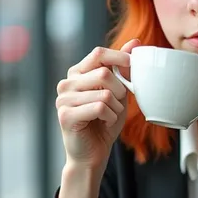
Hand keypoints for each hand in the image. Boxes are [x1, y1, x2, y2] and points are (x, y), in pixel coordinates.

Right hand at [56, 40, 139, 172]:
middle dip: (121, 90)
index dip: (119, 57)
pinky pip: (100, 108)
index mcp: (77, 74)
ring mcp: (63, 99)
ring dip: (116, 108)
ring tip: (109, 116)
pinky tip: (104, 124)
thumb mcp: (118, 93)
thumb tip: (135, 41)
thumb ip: (123, 69)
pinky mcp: (65, 115)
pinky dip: (110, 117)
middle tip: (118, 105)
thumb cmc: (104, 123)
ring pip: (104, 93)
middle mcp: (66, 83)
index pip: (98, 53)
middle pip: (104, 73)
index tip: (132, 67)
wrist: (92, 155)